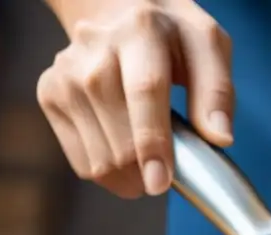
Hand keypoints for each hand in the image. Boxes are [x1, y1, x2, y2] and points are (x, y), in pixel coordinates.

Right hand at [37, 0, 233, 197]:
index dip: (153, 142)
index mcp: (141, 31)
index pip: (144, 92)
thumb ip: (217, 91)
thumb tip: (220, 137)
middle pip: (119, 136)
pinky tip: (125, 157)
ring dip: (130, 176)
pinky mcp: (49, 93)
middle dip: (146, 171)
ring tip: (148, 164)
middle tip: (166, 174)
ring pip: (100, 158)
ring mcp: (66, 72)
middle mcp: (95, 48)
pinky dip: (109, 173)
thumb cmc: (173, 37)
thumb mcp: (208, 47)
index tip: (160, 182)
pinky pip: (83, 162)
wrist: (118, 9)